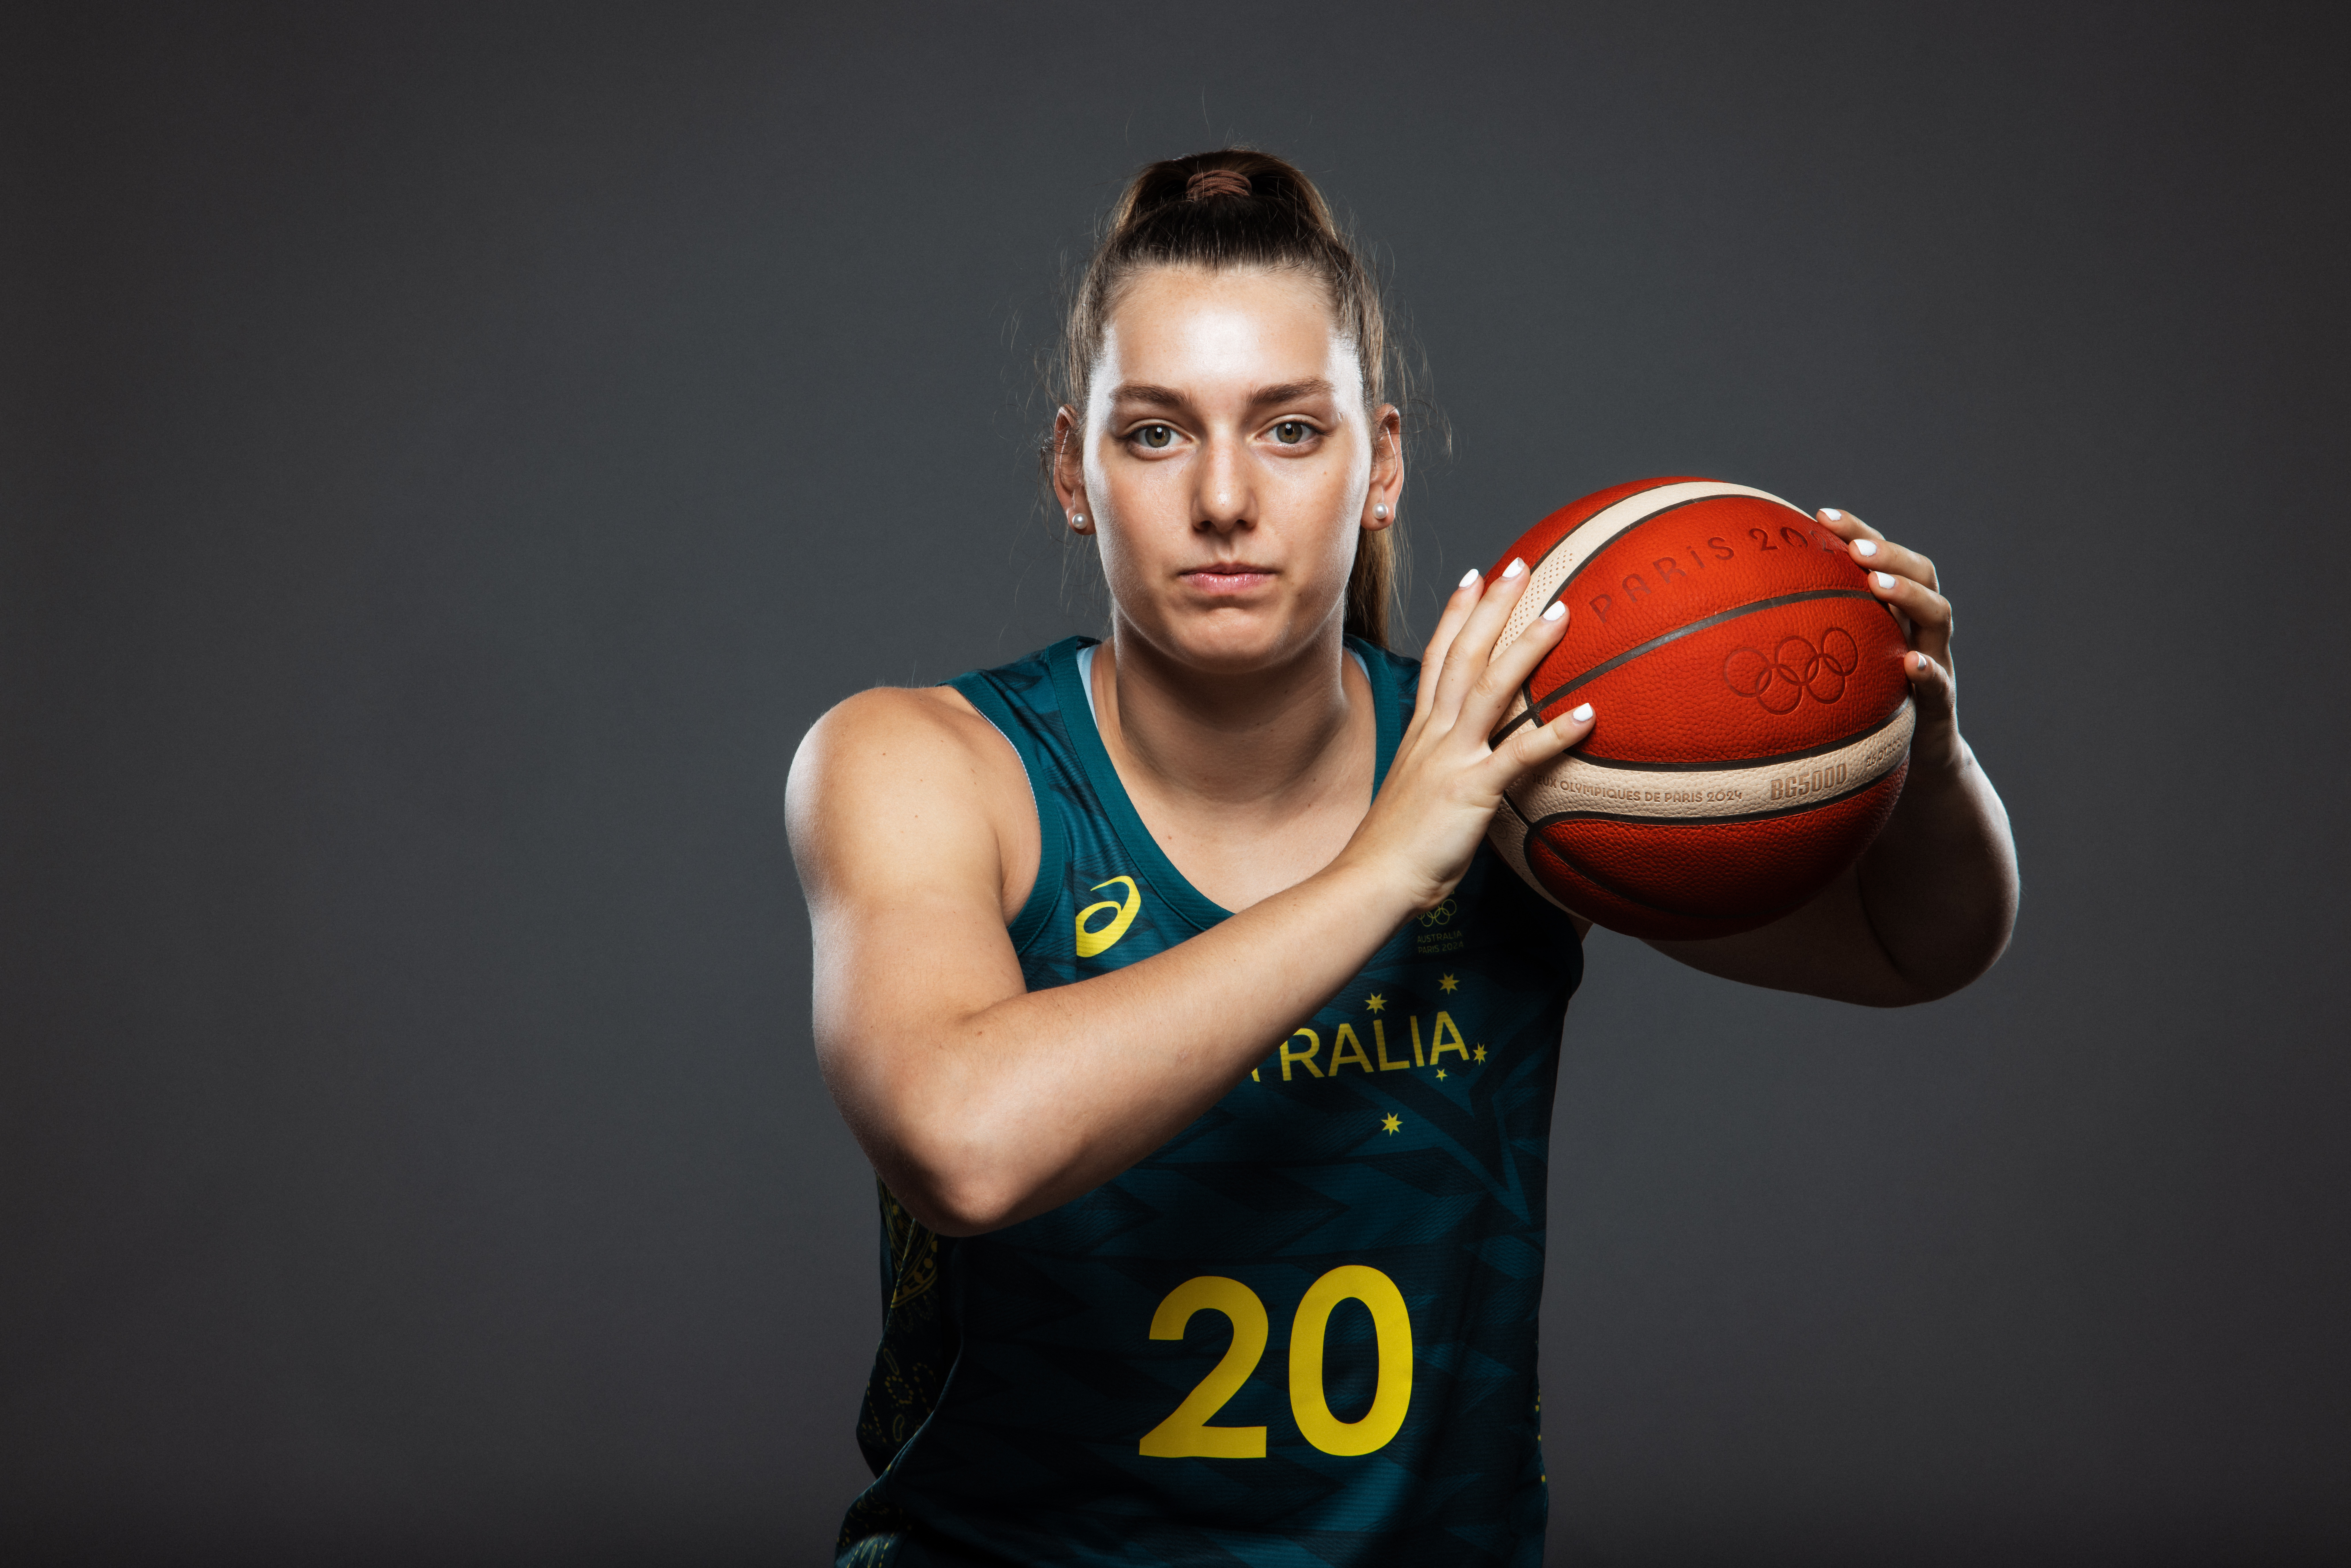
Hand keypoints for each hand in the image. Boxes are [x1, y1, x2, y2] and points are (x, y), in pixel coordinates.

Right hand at [1338, 558, 1594, 909]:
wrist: (1372, 880)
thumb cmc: (1397, 847)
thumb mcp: (1417, 794)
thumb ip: (1441, 769)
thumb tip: (1468, 765)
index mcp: (1422, 731)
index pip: (1437, 657)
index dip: (1456, 613)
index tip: (1475, 576)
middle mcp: (1435, 734)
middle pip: (1464, 655)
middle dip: (1492, 606)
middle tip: (1521, 565)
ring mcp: (1452, 758)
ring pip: (1491, 688)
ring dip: (1527, 648)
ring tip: (1562, 613)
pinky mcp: (1472, 790)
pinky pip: (1520, 755)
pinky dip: (1554, 732)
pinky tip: (1588, 714)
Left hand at [1812, 507, 1962, 772]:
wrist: (1915, 758)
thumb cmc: (1865, 703)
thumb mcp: (1837, 664)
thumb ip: (1807, 636)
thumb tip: (1730, 615)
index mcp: (1894, 612)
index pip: (1885, 559)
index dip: (1859, 532)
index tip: (1821, 514)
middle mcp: (1920, 629)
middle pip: (1921, 574)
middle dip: (1889, 554)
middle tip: (1855, 548)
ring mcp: (1937, 662)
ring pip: (1937, 616)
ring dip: (1909, 596)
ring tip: (1878, 584)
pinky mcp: (1941, 705)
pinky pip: (1940, 685)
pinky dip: (1928, 672)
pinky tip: (1911, 664)